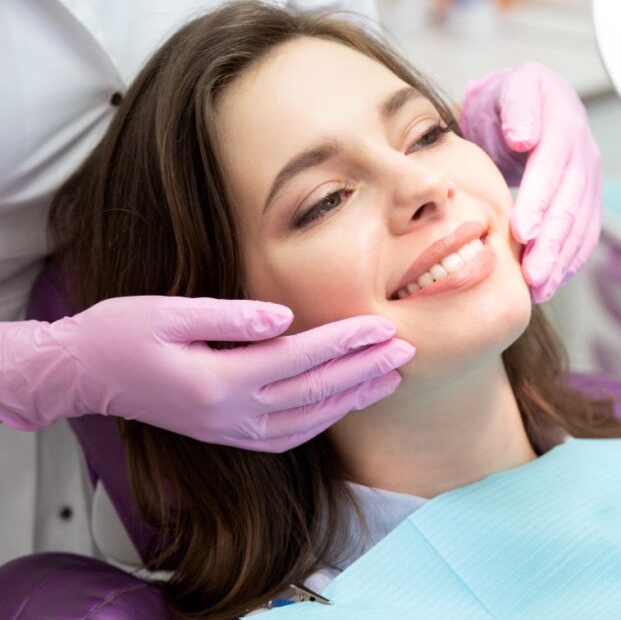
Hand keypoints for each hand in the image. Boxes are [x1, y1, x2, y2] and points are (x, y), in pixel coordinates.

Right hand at [2, 295, 412, 451]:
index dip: (346, 341)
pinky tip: (345, 403)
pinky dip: (323, 420)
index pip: (300, 359)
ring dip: (353, 398)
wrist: (84, 373)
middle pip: (314, 392)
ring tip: (391, 376)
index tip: (384, 325)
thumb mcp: (169, 312)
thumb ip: (231, 317)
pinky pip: (287, 436)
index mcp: (218, 381)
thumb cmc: (122, 331)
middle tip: (407, 350)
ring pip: (308, 420)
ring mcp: (229, 431)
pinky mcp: (226, 435)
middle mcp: (229, 415)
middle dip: (365, 369)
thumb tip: (286, 316)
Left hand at [460, 62, 600, 302]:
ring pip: (580, 226)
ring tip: (539, 289)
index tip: (523, 231)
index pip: (553, 167)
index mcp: (563, 124)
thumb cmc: (511, 99)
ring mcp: (589, 180)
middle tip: (532, 275)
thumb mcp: (510, 88)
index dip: (540, 200)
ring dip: (561, 261)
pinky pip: (583, 236)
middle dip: (553, 243)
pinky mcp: (586, 201)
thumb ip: (518, 108)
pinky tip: (550, 284)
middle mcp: (583, 155)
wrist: (529, 103)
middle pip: (571, 204)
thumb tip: (524, 138)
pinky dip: (569, 262)